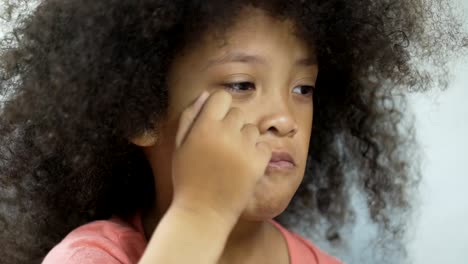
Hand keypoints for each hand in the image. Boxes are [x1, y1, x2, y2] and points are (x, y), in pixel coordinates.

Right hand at [171, 90, 271, 223]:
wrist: (203, 213)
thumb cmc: (188, 178)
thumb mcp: (180, 146)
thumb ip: (189, 117)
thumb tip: (205, 95)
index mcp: (203, 126)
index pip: (221, 97)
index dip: (219, 107)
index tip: (215, 122)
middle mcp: (225, 133)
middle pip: (237, 112)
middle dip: (231, 125)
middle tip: (220, 147)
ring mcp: (244, 148)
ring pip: (252, 129)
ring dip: (245, 139)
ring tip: (231, 160)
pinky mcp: (258, 163)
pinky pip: (264, 146)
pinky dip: (257, 154)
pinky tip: (243, 167)